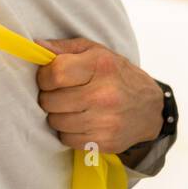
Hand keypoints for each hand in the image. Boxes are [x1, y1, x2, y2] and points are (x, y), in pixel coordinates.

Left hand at [35, 37, 163, 156]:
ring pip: (56, 121)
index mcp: (101, 67)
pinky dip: (67, 131)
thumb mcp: (95, 51)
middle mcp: (105, 95)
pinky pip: (67, 139)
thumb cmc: (116, 74)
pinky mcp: (106, 142)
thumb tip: (37, 46)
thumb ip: (64, 48)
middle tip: (58, 93)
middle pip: (51, 100)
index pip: (56, 73)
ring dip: (56, 115)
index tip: (49, 78)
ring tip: (69, 107)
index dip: (44, 76)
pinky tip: (78, 121)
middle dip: (48, 96)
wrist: (151, 109)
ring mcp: (106, 121)